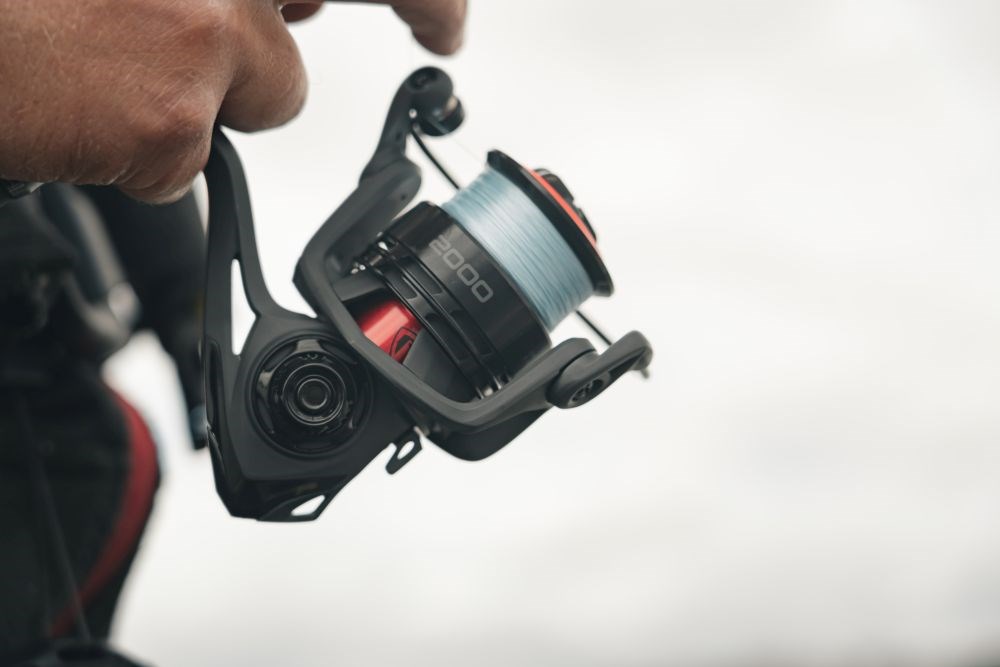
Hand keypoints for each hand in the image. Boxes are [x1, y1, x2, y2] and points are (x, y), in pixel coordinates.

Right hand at [0, 0, 466, 203]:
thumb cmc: (28, 4)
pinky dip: (153, 151)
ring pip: (273, 93)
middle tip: (442, 30)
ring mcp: (203, 34)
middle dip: (425, 3)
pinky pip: (194, 158)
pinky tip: (93, 118)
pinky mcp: (173, 120)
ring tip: (128, 76)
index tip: (440, 7)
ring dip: (221, 96)